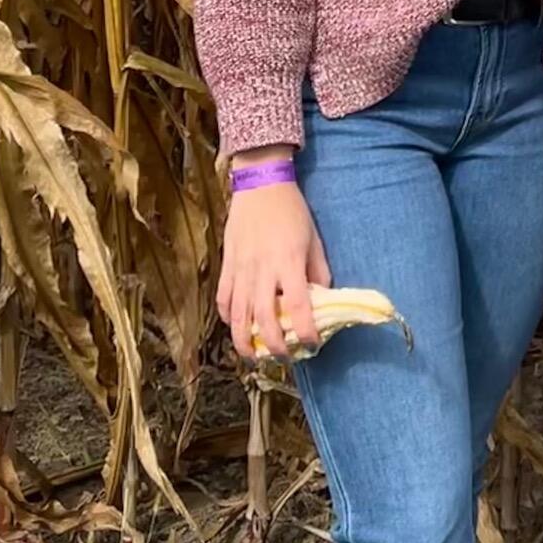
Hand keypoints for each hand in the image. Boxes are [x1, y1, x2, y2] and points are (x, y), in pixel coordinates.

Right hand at [217, 166, 331, 361]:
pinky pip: (223, 299)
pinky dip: (228, 318)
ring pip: (238, 316)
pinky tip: (237, 327)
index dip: (305, 331)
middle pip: (264, 320)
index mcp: (288, 263)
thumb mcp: (314, 240)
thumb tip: (319, 301)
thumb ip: (318, 272)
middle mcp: (262, 270)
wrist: (260, 185)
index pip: (298, 307)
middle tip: (285, 357)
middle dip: (275, 346)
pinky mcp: (226, 266)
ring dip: (246, 342)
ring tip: (255, 357)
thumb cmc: (292, 212)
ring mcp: (241, 269)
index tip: (312, 344)